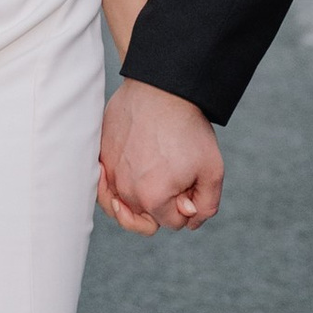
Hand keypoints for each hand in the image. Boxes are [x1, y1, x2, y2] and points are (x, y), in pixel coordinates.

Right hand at [97, 78, 224, 237]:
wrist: (161, 90)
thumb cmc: (188, 129)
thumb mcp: (213, 170)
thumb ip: (206, 206)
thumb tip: (188, 219)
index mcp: (153, 199)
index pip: (172, 223)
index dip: (186, 205)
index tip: (190, 180)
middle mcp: (124, 190)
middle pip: (145, 217)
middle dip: (162, 204)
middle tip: (174, 177)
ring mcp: (108, 173)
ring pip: (122, 204)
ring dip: (137, 198)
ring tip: (152, 180)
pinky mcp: (99, 156)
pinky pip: (104, 185)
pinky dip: (114, 186)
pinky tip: (125, 179)